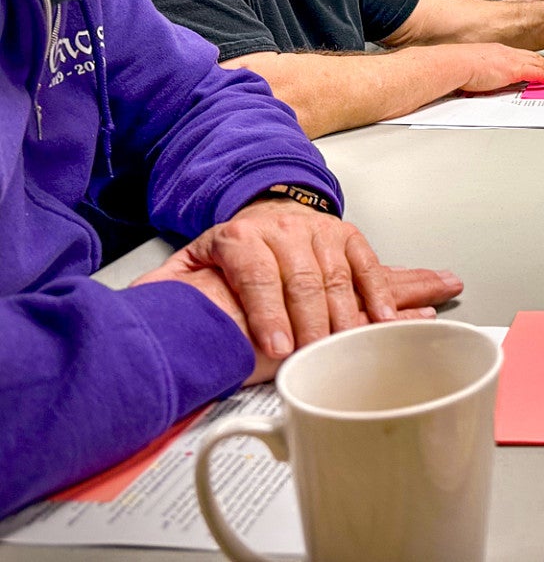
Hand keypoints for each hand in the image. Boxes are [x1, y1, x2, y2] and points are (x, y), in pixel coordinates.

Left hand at [131, 200, 464, 361]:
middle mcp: (283, 231)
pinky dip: (382, 292)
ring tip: (360, 346)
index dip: (266, 312)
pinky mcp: (347, 236)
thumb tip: (138, 312)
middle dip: (313, 323)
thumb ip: (164, 288)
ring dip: (352, 315)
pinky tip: (388, 317)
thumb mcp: (187, 263)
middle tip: (317, 355)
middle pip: (303, 279)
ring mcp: (320, 232)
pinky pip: (369, 265)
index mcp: (240, 239)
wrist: (262, 206)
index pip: (256, 275)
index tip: (276, 346)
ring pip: (338, 275)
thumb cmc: (228, 250)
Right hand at [456, 43, 543, 92]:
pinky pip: (539, 74)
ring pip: (540, 64)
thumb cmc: (457, 66)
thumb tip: (483, 82)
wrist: (455, 63)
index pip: (521, 55)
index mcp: (498, 51)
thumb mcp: (474, 68)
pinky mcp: (514, 70)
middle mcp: (507, 53)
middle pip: (534, 58)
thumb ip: (484, 73)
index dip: (533, 61)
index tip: (540, 65)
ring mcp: (512, 60)